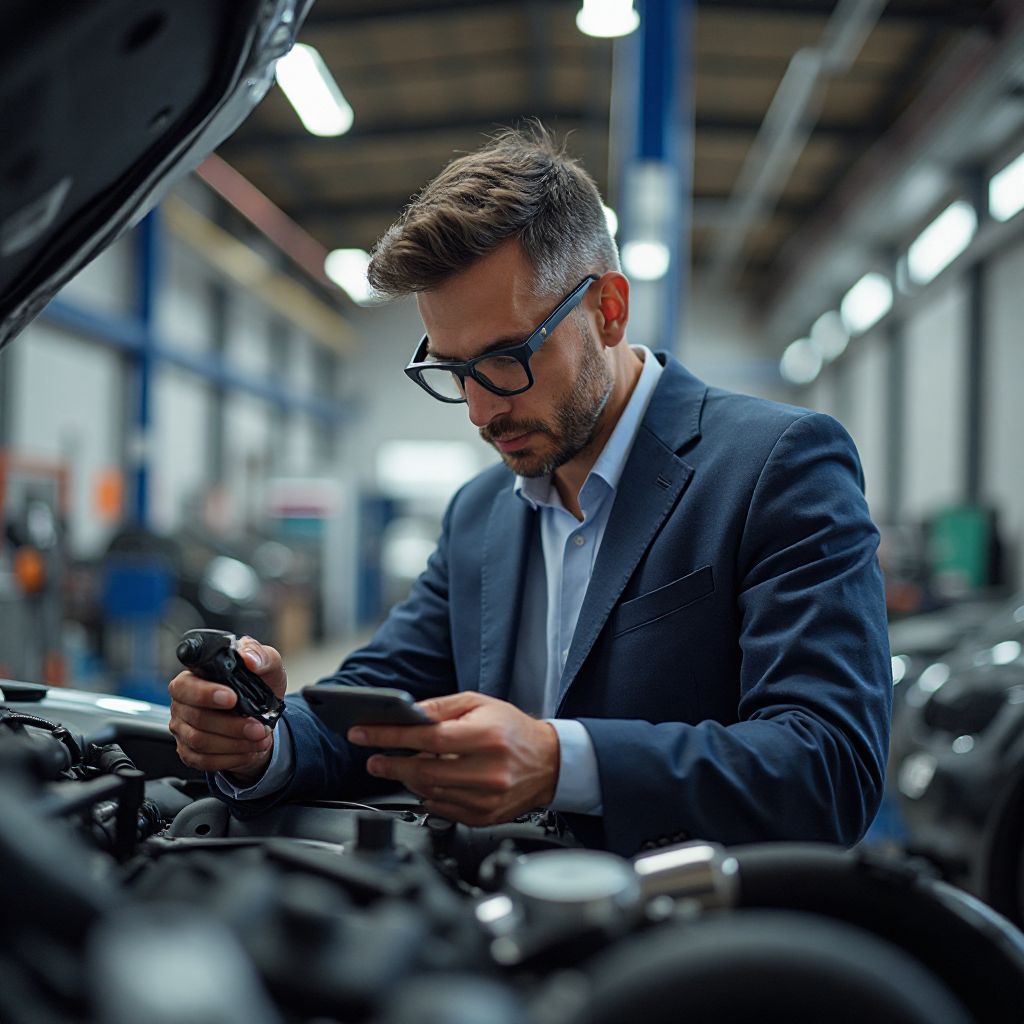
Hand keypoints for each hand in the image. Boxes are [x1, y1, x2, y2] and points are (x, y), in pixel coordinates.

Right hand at [168, 637, 286, 783]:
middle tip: (258, 727)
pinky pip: (204, 760)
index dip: (205, 693)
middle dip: (231, 725)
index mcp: (194, 677)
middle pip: (196, 717)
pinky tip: (249, 750)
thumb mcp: (269, 668)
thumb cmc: (260, 687)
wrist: (264, 717)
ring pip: (200, 741)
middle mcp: (182, 703)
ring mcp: (183, 729)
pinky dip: (231, 758)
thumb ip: (262, 656)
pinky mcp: (189, 752)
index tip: (232, 698)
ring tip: (260, 738)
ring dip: (235, 743)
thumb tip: (249, 658)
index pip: (186, 685)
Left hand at [347, 691, 559, 826]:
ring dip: (407, 780)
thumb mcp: (480, 704)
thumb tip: (408, 714)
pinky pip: (443, 809)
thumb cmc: (513, 729)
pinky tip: (424, 783)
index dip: (391, 736)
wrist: (549, 762)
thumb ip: (442, 707)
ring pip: (431, 792)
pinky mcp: (485, 817)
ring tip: (395, 767)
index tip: (364, 734)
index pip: (428, 737)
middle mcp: (489, 770)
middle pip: (424, 771)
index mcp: (487, 736)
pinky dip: (427, 796)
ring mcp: (487, 798)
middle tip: (373, 759)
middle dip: (391, 764)